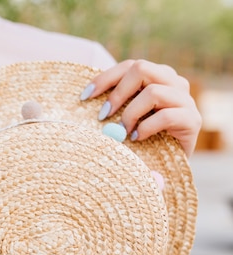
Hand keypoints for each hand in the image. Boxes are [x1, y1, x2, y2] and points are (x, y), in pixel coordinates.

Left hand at [81, 59, 201, 155]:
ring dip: (130, 113)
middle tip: (102, 116)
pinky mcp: (192, 120)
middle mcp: (174, 83)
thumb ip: (114, 104)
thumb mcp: (123, 117)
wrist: (165, 166)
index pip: (129, 66)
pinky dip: (146, 127)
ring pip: (153, 92)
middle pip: (142, 68)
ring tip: (121, 132)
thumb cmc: (139, 139)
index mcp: (157, 76)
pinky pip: (166, 116)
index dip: (105, 78)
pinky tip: (136, 139)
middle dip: (117, 93)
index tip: (84, 97)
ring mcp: (185, 100)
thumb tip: (84, 96)